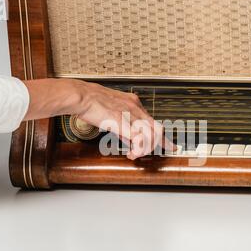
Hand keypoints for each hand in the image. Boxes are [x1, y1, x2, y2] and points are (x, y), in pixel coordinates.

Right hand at [23, 78, 174, 159]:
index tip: (169, 145)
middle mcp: (135, 107)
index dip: (162, 136)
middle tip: (158, 153)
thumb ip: (122, 120)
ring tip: (134, 155)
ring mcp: (129, 114)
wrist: (81, 95)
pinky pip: (138, 139)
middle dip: (158, 144)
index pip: (154, 121)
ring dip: (145, 149)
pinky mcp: (122, 122)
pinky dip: (138, 149)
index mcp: (133, 103)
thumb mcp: (112, 108)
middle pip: (157, 129)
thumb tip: (127, 135)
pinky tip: (131, 154)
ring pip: (150, 135)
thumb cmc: (91, 102)